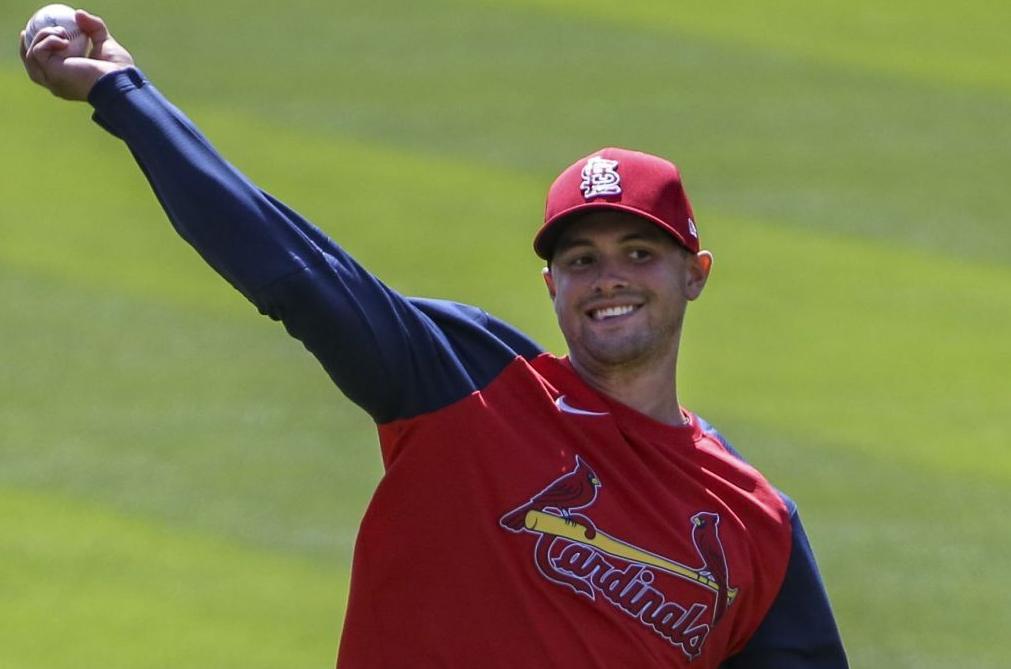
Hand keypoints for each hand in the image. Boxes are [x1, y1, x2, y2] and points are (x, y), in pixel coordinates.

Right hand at [20, 9, 134, 100]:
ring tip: (61, 32)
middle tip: (27, 29)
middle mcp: (57, 83)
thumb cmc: (117, 69)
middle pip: (32, 65)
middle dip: (26, 45)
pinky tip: (63, 39)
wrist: (120, 81)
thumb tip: (78, 13)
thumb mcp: (105, 44)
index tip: (36, 33)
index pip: (46, 67)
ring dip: (41, 37)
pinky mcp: (52, 74)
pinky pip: (37, 52)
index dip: (38, 50)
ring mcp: (53, 80)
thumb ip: (94, 29)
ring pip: (31, 56)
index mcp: (68, 79)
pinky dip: (47, 40)